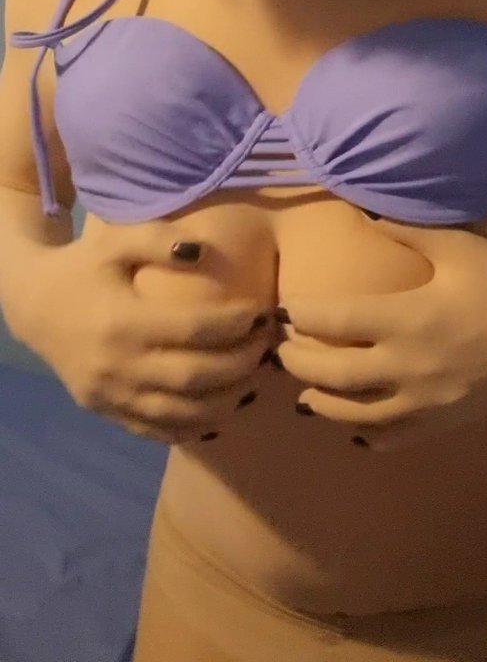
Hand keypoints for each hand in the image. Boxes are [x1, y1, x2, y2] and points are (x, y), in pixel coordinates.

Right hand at [15, 227, 276, 443]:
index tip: (263, 312)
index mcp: (123, 322)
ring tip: (256, 378)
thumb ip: (158, 240)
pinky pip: (158, 431)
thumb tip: (205, 250)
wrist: (33, 307)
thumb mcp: (113, 243)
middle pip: (195, 377)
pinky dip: (196, 426)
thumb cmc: (83, 268)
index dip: (235, 323)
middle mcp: (119, 366)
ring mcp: (112, 396)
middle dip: (242, 364)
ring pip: (182, 414)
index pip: (194, 329)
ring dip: (228, 401)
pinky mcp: (108, 412)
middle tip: (269, 346)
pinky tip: (224, 409)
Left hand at [277, 224, 486, 451]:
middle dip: (297, 362)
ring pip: (354, 416)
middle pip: (332, 374)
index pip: (335, 321)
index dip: (300, 316)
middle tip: (280, 349)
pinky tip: (352, 425)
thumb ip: (406, 232)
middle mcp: (409, 365)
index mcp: (408, 318)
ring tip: (304, 391)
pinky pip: (392, 437)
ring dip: (321, 404)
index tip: (282, 309)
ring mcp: (425, 401)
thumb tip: (364, 216)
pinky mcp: (443, 422)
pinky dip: (365, 433)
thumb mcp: (457, 246)